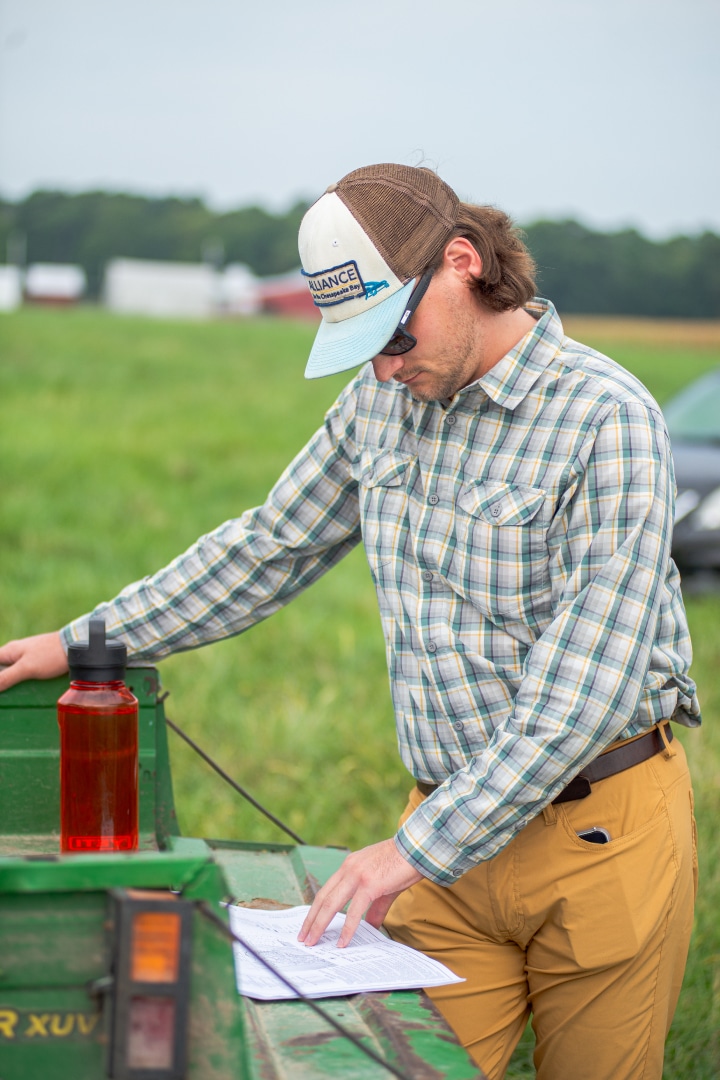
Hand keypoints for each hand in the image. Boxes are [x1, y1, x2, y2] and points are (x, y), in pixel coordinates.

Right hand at [0, 632, 67, 691]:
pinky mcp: (38, 661)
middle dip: (2, 681)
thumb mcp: (26, 668)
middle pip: (1, 669)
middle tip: (4, 695)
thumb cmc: (50, 654)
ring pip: (12, 672)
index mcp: (8, 651)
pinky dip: (22, 681)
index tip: (1, 688)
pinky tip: (26, 690)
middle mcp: (15, 653)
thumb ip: (7, 677)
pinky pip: (24, 672)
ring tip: (12, 696)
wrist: (75, 646)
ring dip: (11, 682)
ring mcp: (27, 656)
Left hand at [298, 838, 422, 947]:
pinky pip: (354, 911)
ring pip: (332, 904)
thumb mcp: (383, 885)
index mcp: (350, 865)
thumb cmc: (403, 864)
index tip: (308, 924)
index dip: (316, 909)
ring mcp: (358, 875)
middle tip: (304, 938)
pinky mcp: (370, 884)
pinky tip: (342, 942)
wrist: (418, 849)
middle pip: (323, 898)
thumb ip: (374, 906)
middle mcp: (349, 868)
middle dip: (311, 920)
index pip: (326, 890)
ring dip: (320, 925)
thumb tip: (370, 926)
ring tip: (313, 942)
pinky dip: (347, 928)